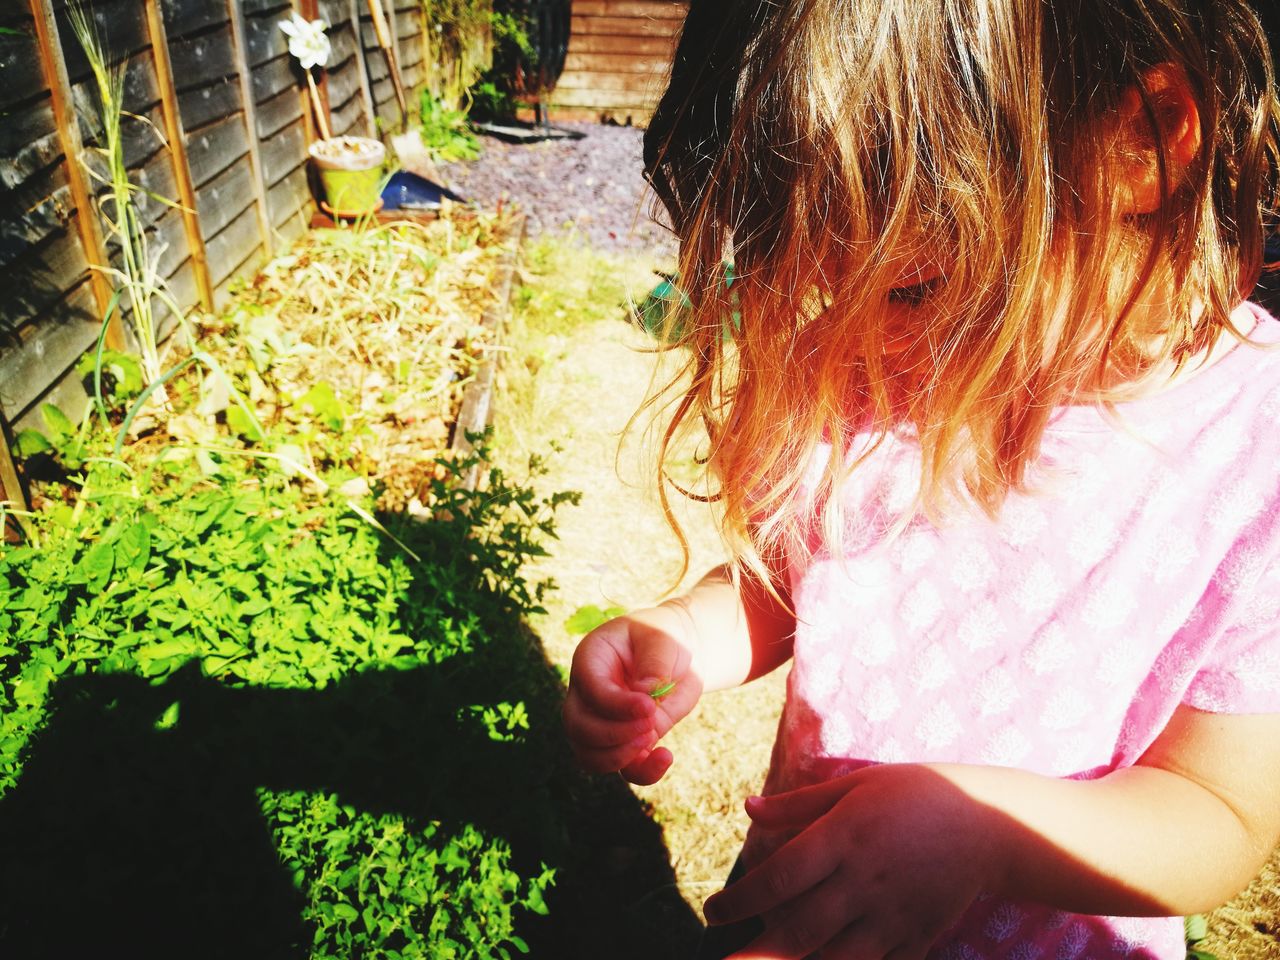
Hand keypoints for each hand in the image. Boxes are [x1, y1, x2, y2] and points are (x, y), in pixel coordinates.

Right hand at [562, 607, 702, 784]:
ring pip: (589, 755)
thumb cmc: (664, 638)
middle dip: (613, 734)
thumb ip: (654, 664)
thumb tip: (645, 698)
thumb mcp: (662, 638)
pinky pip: (623, 769)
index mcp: (591, 660)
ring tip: (652, 738)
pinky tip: (665, 756)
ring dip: (619, 758)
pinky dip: (642, 772)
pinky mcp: (626, 741)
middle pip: (577, 727)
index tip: (649, 706)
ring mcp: (602, 721)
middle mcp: (587, 694)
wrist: (678, 652)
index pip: (590, 690)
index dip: (615, 704)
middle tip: (650, 723)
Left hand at [703, 764, 1003, 958]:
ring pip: (834, 958)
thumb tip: (747, 809)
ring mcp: (891, 915)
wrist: (989, 823)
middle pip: (799, 929)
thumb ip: (798, 804)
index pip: (780, 876)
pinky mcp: (916, 937)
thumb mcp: (855, 784)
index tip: (713, 911)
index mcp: (844, 837)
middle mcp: (864, 881)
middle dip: (756, 953)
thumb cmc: (915, 793)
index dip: (741, 899)